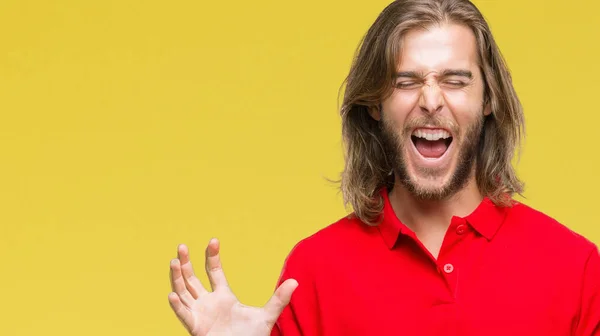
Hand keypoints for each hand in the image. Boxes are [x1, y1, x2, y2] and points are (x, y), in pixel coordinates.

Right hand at [168, 239, 297, 335]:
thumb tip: (295, 281)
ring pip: (184, 292)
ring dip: (177, 277)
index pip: (214, 271)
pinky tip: (172, 294)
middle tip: (181, 246)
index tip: (213, 240)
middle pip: (192, 279)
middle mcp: (208, 302)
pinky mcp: (196, 328)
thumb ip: (278, 299)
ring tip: (174, 261)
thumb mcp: (266, 316)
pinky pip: (183, 315)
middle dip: (186, 263)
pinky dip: (176, 306)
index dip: (212, 256)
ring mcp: (200, 314)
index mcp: (224, 296)